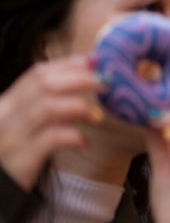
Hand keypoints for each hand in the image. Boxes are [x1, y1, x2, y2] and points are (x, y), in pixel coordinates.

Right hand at [0, 56, 104, 190]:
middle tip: (106, 84)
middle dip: (81, 79)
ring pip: (48, 107)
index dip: (70, 65)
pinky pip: (52, 138)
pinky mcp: (21, 159)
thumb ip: (50, 104)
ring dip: (80, 107)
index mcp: (8, 102)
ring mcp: (11, 136)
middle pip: (45, 84)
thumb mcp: (29, 124)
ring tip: (97, 116)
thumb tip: (87, 79)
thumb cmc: (20, 153)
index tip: (96, 64)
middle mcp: (6, 115)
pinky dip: (73, 136)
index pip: (38, 73)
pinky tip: (84, 143)